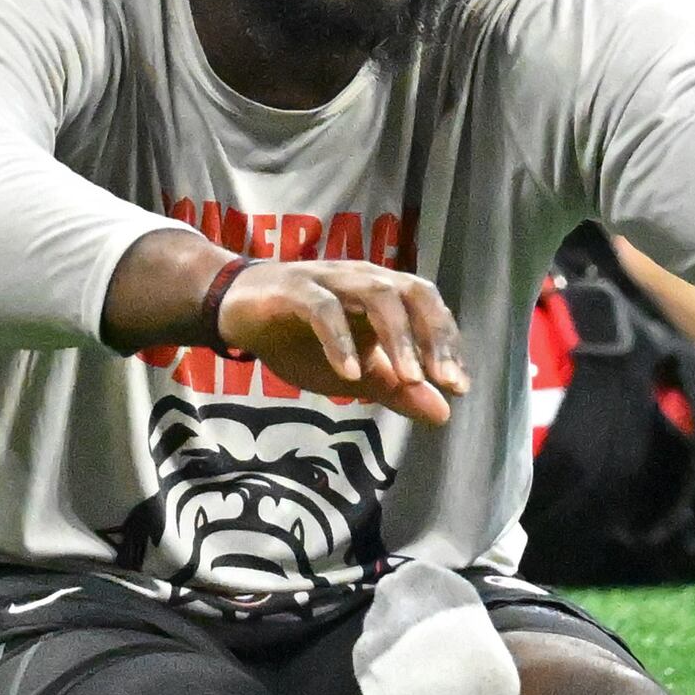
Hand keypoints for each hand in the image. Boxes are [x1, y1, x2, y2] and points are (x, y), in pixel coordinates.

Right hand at [212, 259, 467, 425]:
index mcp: (384, 293)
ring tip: (408, 379)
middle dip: (432, 337)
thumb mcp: (355, 372)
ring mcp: (330, 280)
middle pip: (412, 292)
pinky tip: (349, 375)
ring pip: (376, 295)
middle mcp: (364, 279)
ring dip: (397, 338)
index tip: (458, 387)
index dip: (447, 345)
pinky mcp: (294, 289)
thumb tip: (444, 415)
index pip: (429, 308)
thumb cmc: (300, 338)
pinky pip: (324, 309)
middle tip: (443, 382)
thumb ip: (398, 390)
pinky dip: (341, 341)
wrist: (236, 311)